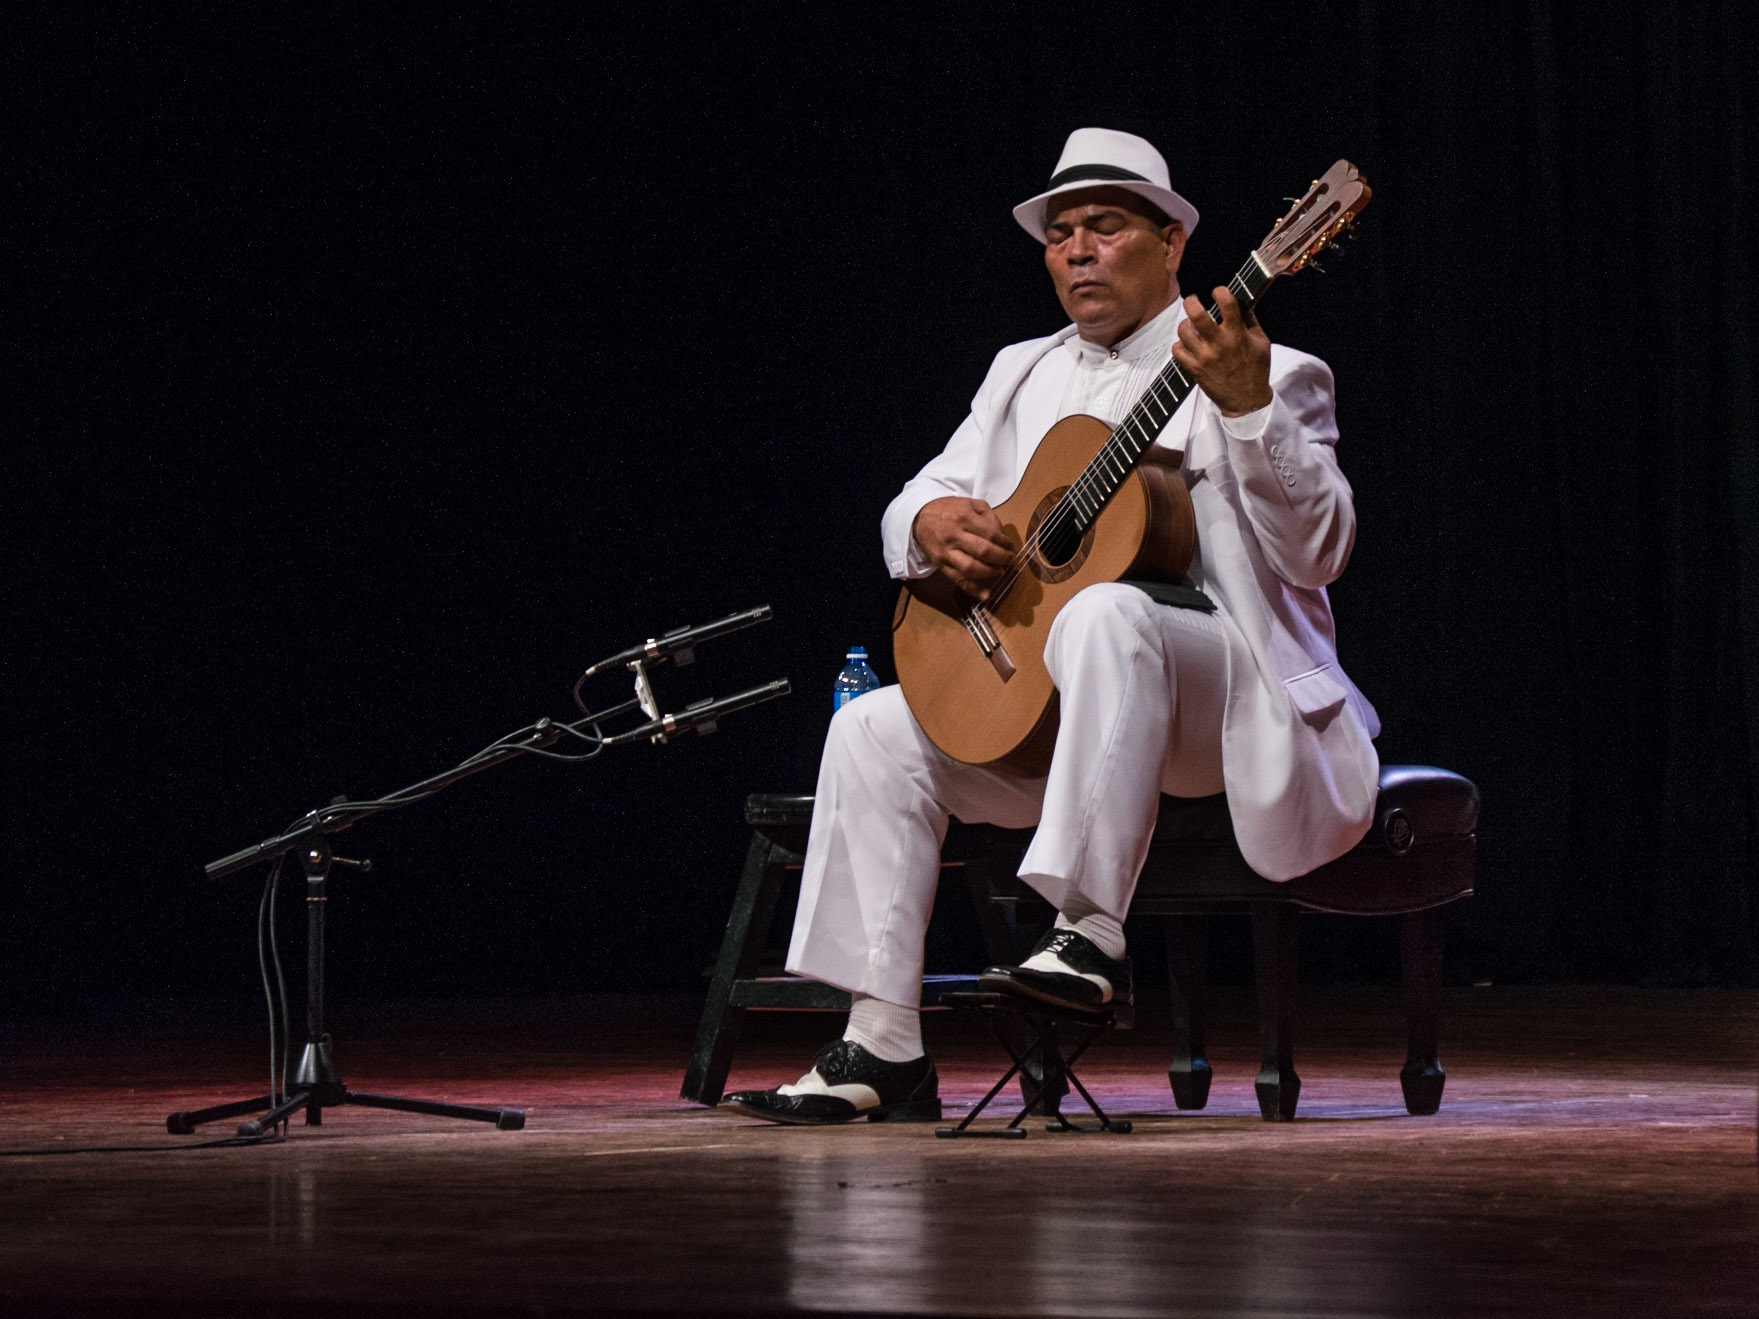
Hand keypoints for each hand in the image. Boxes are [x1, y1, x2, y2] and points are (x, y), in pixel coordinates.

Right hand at [912, 496, 1015, 599]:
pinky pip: (957, 579)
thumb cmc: (949, 510)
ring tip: (1000, 571)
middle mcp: (955, 535)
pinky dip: (972, 589)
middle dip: (1001, 558)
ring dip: (990, 573)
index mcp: (964, 517)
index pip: (991, 534)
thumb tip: (1002, 537)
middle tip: (1009, 560)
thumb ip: (989, 516)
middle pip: (983, 551)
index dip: (1005, 543)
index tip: (1011, 547)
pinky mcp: (940, 564)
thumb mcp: (970, 504)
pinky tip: (985, 596)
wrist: (919, 516)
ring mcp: (946, 552)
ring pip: (971, 568)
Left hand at [1172, 285, 1272, 416]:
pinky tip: (1187, 344)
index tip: (1218, 291)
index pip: (1227, 304)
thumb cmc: (1256, 370)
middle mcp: (1218, 344)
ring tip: (1191, 326)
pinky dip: (1179, 345)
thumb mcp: (1261, 343)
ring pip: (1183, 331)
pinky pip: (1177, 350)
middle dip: (1191, 302)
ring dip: (1186, 325)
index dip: (1220, 292)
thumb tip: (1243, 301)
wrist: (1246, 400)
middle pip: (1196, 315)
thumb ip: (1251, 321)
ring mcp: (1204, 357)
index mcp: (1237, 335)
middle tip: (1192, 301)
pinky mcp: (1194, 369)